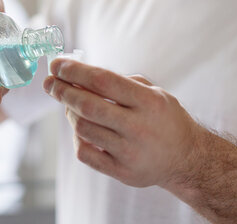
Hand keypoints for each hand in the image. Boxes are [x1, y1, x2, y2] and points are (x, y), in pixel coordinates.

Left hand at [43, 58, 205, 187]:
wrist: (186, 158)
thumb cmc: (163, 118)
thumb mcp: (153, 92)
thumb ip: (120, 82)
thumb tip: (79, 74)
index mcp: (148, 101)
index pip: (102, 81)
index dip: (75, 70)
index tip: (57, 64)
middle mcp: (139, 127)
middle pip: (88, 105)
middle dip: (62, 90)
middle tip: (49, 82)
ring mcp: (130, 152)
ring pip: (83, 128)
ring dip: (69, 113)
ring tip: (69, 105)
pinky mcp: (122, 172)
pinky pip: (85, 153)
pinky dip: (77, 137)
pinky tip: (80, 128)